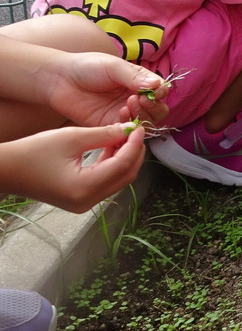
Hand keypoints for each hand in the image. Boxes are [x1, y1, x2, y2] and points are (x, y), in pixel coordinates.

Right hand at [0, 122, 148, 210]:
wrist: (8, 169)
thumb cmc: (33, 152)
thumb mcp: (71, 138)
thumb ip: (104, 134)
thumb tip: (129, 130)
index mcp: (85, 187)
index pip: (122, 165)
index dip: (134, 144)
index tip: (138, 127)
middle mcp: (87, 201)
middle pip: (125, 176)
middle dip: (134, 153)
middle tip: (135, 131)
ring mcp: (84, 204)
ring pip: (117, 180)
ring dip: (124, 158)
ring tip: (124, 136)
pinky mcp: (80, 200)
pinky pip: (105, 182)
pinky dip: (112, 165)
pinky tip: (111, 147)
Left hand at [41, 54, 164, 128]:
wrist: (59, 80)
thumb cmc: (87, 67)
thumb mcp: (113, 67)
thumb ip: (135, 77)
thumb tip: (157, 86)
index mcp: (139, 82)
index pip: (160, 91)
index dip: (160, 93)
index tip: (153, 91)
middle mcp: (134, 99)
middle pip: (157, 111)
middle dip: (153, 107)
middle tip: (139, 99)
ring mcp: (123, 114)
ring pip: (145, 124)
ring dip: (141, 116)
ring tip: (127, 105)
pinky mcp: (110, 126)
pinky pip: (127, 133)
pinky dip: (128, 128)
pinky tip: (120, 116)